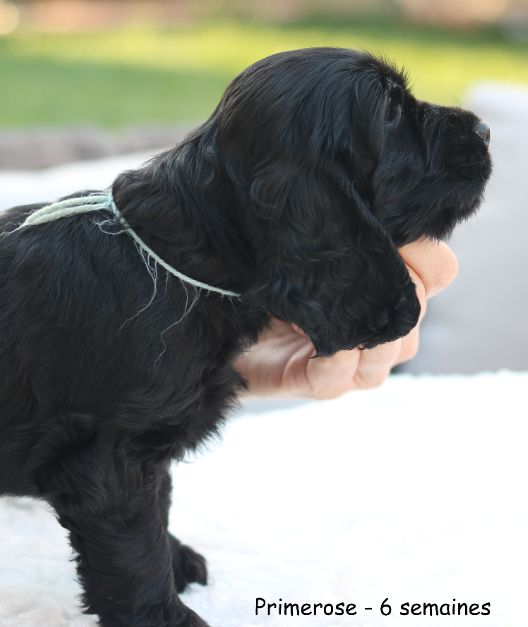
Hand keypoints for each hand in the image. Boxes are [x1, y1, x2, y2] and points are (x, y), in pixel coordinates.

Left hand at [236, 240, 458, 398]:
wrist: (214, 321)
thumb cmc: (259, 276)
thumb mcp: (297, 248)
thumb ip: (334, 235)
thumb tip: (359, 215)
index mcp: (383, 288)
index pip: (439, 272)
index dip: (427, 255)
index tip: (396, 234)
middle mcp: (377, 328)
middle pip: (416, 311)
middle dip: (394, 287)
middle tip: (357, 265)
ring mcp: (349, 362)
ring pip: (391, 351)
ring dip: (368, 327)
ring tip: (337, 305)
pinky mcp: (312, 385)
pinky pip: (339, 379)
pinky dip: (334, 359)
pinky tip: (317, 339)